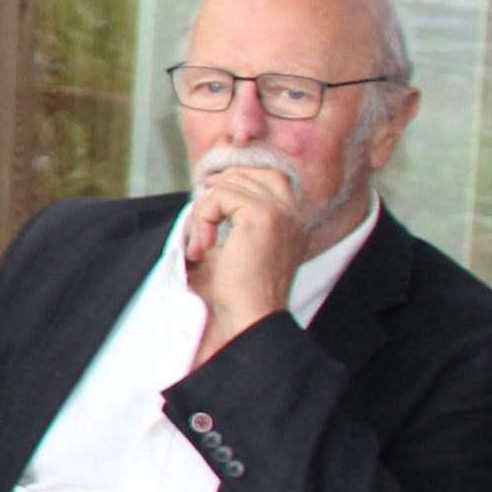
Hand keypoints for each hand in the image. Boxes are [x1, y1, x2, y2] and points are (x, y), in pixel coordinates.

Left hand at [181, 159, 301, 358]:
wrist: (252, 317)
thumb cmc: (241, 294)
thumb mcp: (238, 250)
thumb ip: (233, 222)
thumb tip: (207, 195)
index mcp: (291, 224)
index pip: (270, 178)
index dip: (236, 180)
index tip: (209, 198)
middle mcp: (291, 215)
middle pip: (251, 174)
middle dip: (217, 190)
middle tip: (200, 219)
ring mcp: (280, 213)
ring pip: (231, 184)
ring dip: (204, 212)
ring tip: (200, 245)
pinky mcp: (262, 216)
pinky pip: (221, 196)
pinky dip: (202, 218)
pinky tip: (202, 248)